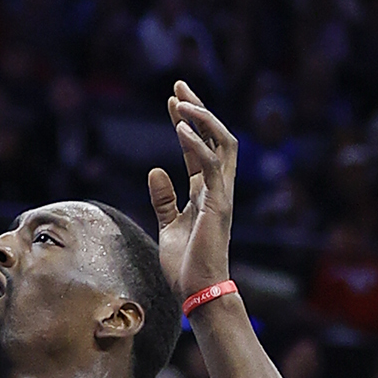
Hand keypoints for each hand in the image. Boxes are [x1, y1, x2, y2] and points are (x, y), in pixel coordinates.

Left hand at [148, 80, 236, 300]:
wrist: (197, 292)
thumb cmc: (186, 264)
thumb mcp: (168, 226)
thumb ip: (164, 200)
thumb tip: (155, 170)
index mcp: (205, 191)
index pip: (198, 147)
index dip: (186, 122)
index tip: (172, 98)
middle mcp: (217, 188)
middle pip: (215, 138)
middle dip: (199, 110)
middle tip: (179, 86)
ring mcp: (221, 195)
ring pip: (222, 146)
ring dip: (201, 121)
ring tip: (180, 101)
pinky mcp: (218, 206)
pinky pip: (212, 168)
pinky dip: (198, 147)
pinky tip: (181, 130)